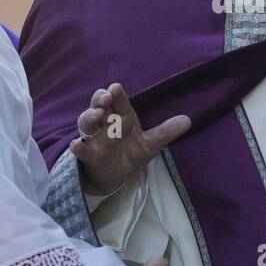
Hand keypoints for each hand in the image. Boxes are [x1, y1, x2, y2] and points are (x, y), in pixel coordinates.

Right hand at [72, 83, 189, 195]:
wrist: (114, 177)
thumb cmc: (130, 154)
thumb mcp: (150, 144)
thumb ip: (165, 132)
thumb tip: (188, 120)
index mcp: (121, 116)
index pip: (117, 101)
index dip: (115, 94)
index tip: (116, 88)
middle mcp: (105, 123)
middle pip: (97, 105)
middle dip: (100, 99)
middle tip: (106, 98)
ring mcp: (94, 138)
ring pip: (86, 122)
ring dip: (89, 117)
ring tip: (97, 115)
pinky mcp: (88, 155)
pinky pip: (80, 149)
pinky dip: (77, 147)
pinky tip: (77, 145)